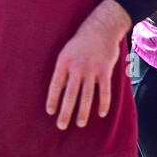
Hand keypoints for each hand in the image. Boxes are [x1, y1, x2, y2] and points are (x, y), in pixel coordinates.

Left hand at [45, 0, 128, 130]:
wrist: (100, 30)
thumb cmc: (80, 43)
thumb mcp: (66, 53)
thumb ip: (64, 70)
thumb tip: (59, 89)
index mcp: (63, 62)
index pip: (55, 85)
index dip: (52, 99)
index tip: (50, 112)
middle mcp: (76, 67)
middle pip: (70, 94)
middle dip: (65, 111)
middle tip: (61, 125)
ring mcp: (91, 70)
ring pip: (87, 95)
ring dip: (83, 111)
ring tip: (80, 123)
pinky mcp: (105, 71)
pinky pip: (104, 91)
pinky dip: (103, 103)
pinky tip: (101, 113)